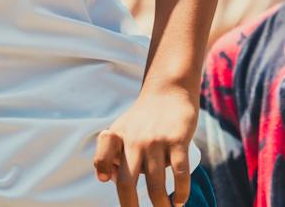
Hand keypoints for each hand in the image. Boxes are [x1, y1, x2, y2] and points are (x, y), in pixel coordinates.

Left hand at [95, 86, 196, 206]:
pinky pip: (179, 172)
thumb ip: (112, 152)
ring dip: (160, 204)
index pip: (103, 156)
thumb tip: (107, 179)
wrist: (169, 90)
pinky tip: (180, 201)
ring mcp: (156, 140)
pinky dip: (181, 191)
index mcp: (118, 137)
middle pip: (127, 181)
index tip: (108, 180)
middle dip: (131, 206)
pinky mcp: (178, 139)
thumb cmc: (144, 117)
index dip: (103, 170)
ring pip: (156, 183)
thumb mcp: (122, 128)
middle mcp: (135, 139)